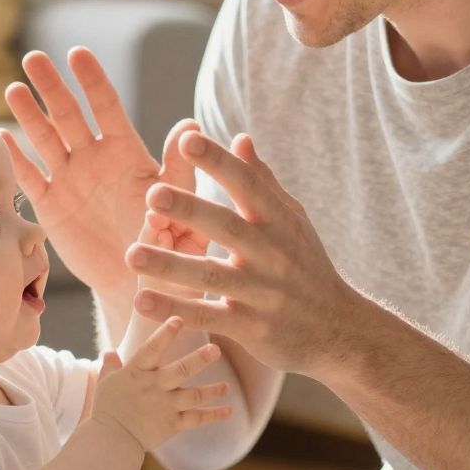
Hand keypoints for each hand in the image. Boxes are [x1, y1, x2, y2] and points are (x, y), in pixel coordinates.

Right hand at [1, 47, 209, 298]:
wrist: (138, 280)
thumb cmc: (167, 241)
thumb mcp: (178, 204)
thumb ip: (179, 168)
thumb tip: (190, 126)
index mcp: (126, 152)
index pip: (106, 107)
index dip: (92, 80)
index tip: (77, 53)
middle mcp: (94, 159)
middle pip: (68, 114)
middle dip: (52, 86)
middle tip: (34, 58)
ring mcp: (69, 179)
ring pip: (45, 139)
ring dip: (29, 115)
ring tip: (14, 90)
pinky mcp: (51, 206)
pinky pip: (29, 177)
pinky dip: (14, 159)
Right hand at [91, 317, 230, 453]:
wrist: (110, 440)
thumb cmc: (106, 410)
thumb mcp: (105, 383)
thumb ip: (110, 366)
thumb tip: (109, 352)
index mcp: (137, 372)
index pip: (152, 348)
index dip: (165, 334)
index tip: (178, 319)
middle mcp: (154, 386)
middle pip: (181, 370)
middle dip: (199, 360)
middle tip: (215, 350)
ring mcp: (165, 406)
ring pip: (194, 395)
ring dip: (212, 390)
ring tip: (226, 386)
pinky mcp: (173, 424)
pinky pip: (197, 419)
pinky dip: (213, 415)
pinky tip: (228, 410)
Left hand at [125, 130, 356, 375]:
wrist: (338, 330)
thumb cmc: (308, 267)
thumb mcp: (293, 221)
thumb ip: (263, 181)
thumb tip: (240, 138)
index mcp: (279, 221)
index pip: (247, 184)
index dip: (219, 162)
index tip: (188, 139)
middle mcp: (271, 253)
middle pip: (226, 227)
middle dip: (190, 210)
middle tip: (152, 193)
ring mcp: (261, 291)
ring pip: (210, 275)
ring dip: (169, 265)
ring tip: (131, 254)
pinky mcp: (251, 326)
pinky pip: (208, 316)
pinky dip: (175, 309)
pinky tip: (142, 301)